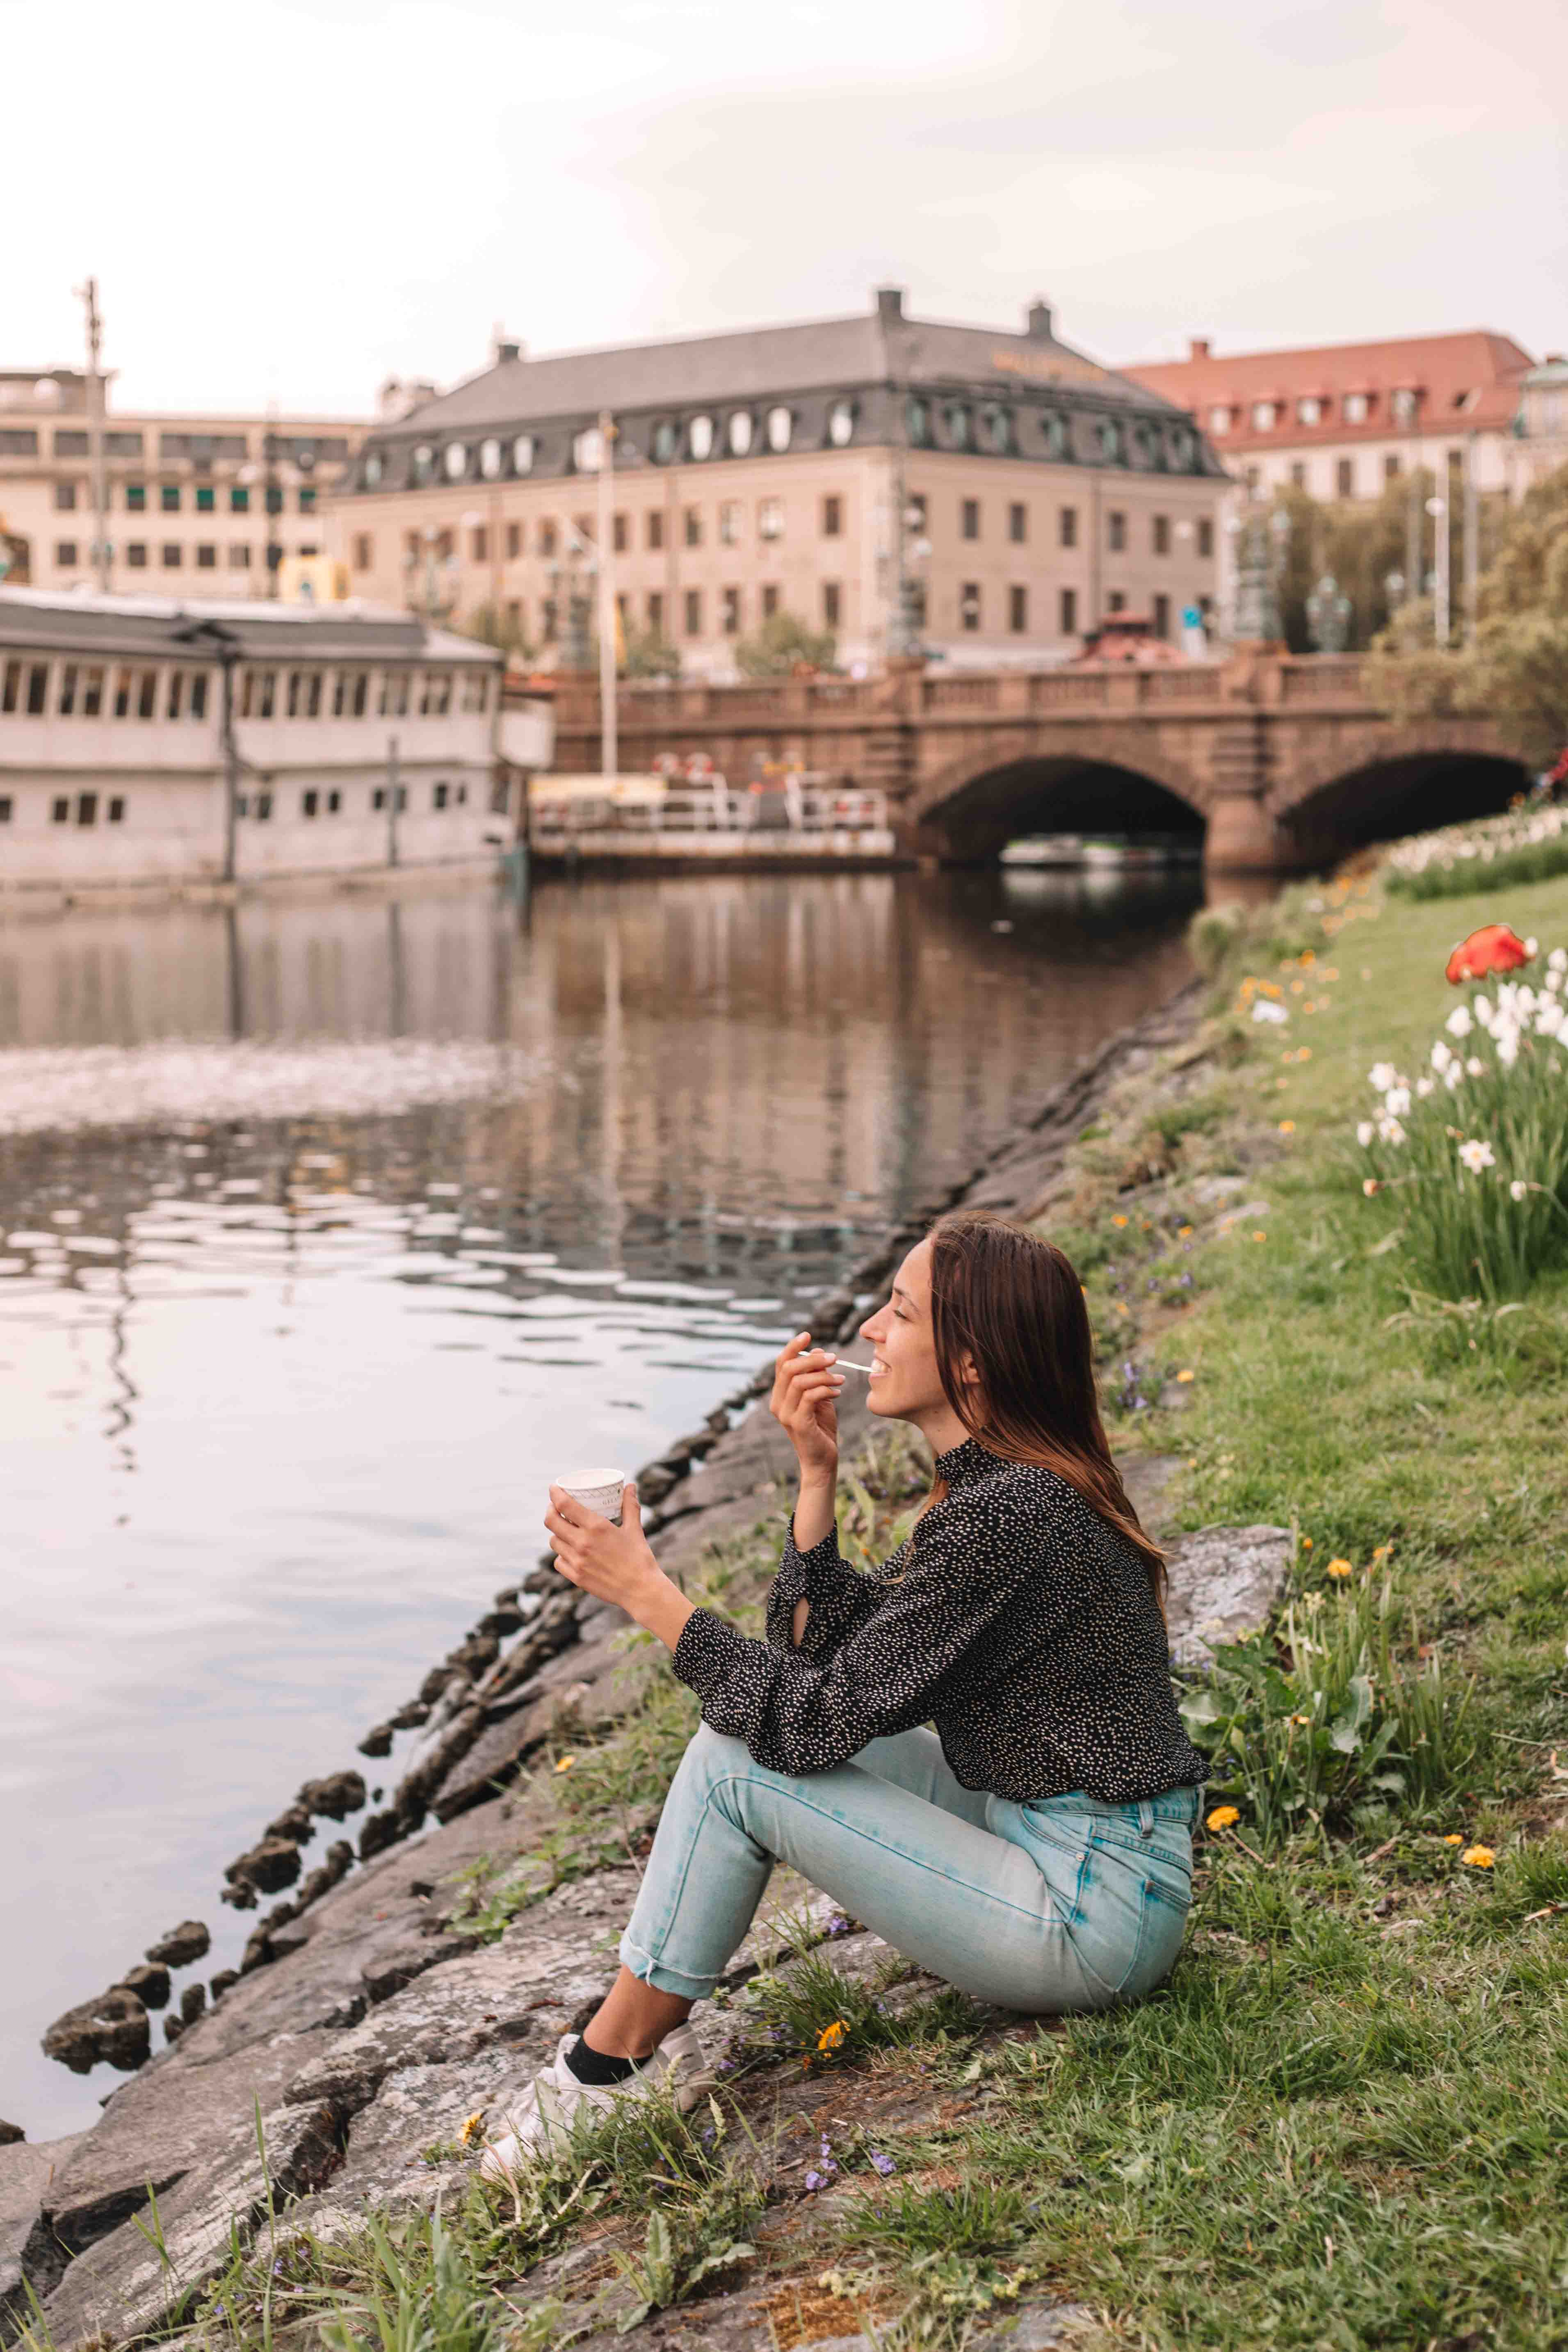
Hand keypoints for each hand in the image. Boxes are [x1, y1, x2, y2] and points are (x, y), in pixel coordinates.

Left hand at [544, 1483, 692, 1652]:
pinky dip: (561, 1554)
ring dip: (556, 1533)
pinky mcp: (576, 1577)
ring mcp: (577, 1561)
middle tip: (556, 1507)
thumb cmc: (639, 1557)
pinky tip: (568, 1551)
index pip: (564, 1505)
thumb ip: (630, 1505)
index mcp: (596, 1527)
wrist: (640, 1590)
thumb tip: (631, 1486)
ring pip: (553, 1541)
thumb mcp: (635, 1528)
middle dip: (550, 1511)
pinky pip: (558, 1561)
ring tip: (563, 1529)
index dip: (555, 1493)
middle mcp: (582, 1543)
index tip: (554, 1488)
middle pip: (551, 1521)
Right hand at [769, 1331, 842, 1480]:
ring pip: (800, 1381)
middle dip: (814, 1359)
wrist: (822, 1460)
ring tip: (841, 1379)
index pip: (781, 1364)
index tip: (809, 1335)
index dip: (793, 1347)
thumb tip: (819, 1351)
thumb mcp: (819, 1397)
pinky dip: (827, 1389)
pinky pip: (811, 1396)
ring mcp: (785, 1414)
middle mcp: (777, 1403)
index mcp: (779, 1395)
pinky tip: (839, 1392)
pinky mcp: (798, 1423)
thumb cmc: (821, 1428)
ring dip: (824, 1375)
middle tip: (835, 1357)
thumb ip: (816, 1376)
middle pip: (789, 1368)